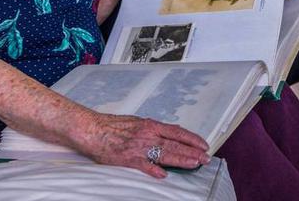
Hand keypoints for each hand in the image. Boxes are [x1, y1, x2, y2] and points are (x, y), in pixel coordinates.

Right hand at [79, 112, 209, 177]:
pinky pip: (144, 166)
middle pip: (175, 144)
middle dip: (193, 151)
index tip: (204, 145)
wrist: (92, 129)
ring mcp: (139, 147)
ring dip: (181, 159)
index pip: (177, 132)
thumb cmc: (113, 126)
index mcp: (150, 125)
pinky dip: (154, 170)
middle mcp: (148, 135)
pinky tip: (164, 175)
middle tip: (206, 158)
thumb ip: (154, 129)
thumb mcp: (137, 122)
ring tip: (194, 164)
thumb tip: (170, 133)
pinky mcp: (128, 158)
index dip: (192, 139)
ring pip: (165, 154)